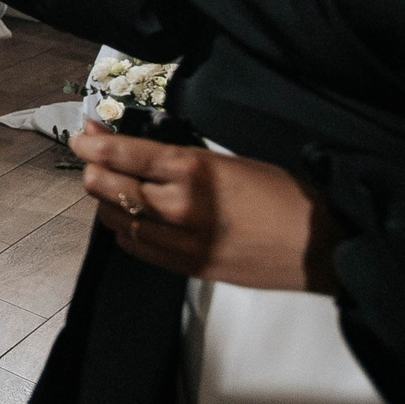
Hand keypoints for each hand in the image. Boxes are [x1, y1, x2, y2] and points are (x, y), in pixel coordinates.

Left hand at [71, 121, 341, 291]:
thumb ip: (174, 158)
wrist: (322, 245)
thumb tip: (131, 147)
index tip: (82, 135)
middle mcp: (177, 207)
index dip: (92, 143)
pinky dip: (124, 228)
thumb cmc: (283, 195)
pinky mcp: (185, 268)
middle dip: (94, 168)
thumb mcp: (227, 161)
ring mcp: (179, 242)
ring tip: (114, 185)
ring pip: (114, 218)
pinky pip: (134, 246)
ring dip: (106, 199)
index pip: (120, 154)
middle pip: (107, 186)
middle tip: (96, 156)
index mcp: (192, 171)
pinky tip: (132, 216)